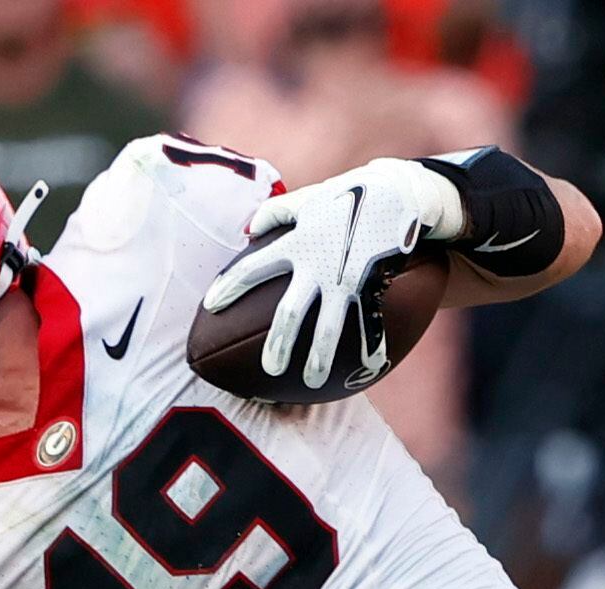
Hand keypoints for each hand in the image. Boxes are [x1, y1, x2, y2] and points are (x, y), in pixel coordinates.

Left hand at [201, 157, 464, 391]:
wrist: (394, 191)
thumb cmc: (345, 196)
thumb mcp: (306, 199)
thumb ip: (274, 213)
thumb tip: (247, 231)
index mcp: (295, 244)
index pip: (252, 269)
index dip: (229, 287)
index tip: (210, 306)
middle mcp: (316, 265)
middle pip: (289, 312)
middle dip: (278, 343)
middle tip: (269, 369)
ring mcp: (344, 279)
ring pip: (329, 326)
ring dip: (320, 356)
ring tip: (312, 381)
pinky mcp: (371, 284)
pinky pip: (370, 320)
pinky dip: (372, 343)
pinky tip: (370, 366)